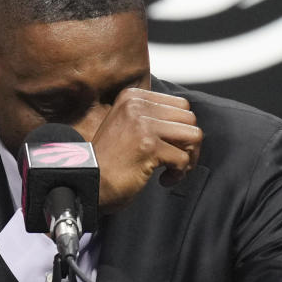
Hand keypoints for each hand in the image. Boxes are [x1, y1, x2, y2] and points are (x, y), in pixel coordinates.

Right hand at [89, 88, 202, 212]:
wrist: (88, 183)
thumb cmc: (108, 162)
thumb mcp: (126, 127)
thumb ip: (151, 118)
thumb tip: (188, 125)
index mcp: (132, 97)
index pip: (180, 105)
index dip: (182, 129)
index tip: (172, 147)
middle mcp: (137, 106)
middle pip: (189, 118)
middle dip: (189, 144)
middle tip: (176, 161)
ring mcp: (142, 125)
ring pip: (193, 135)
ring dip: (189, 157)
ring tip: (172, 170)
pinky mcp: (148, 147)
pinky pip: (183, 158)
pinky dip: (179, 174)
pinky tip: (164, 180)